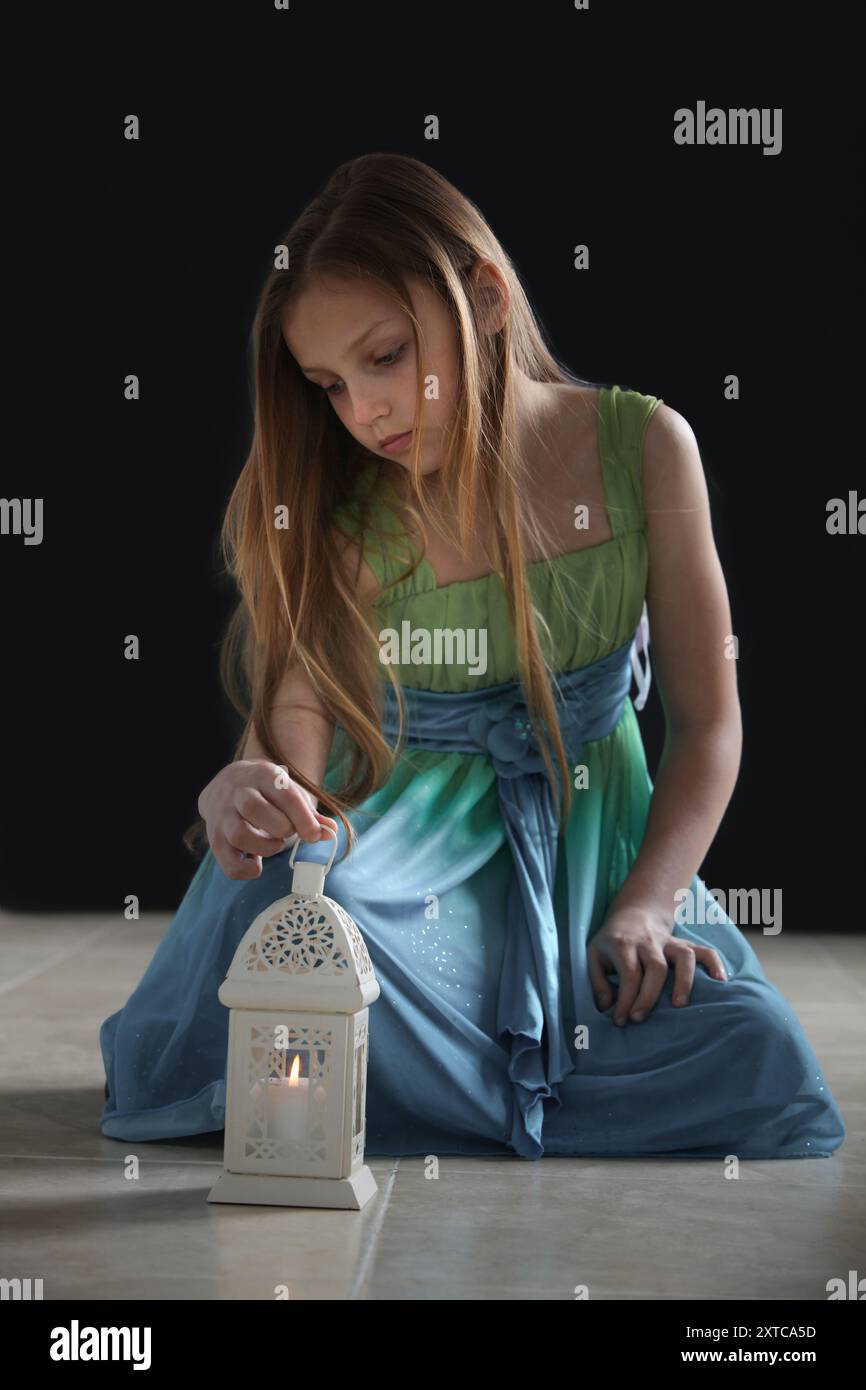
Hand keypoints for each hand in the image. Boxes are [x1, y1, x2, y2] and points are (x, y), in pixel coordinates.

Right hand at [198, 759, 337, 880]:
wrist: (227, 784)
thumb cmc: (267, 793)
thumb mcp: (289, 792)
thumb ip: (309, 814)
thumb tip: (330, 831)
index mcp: (263, 775)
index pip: (283, 794)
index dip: (302, 817)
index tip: (313, 834)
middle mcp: (237, 792)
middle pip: (253, 808)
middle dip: (280, 828)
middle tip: (288, 833)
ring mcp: (222, 816)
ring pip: (238, 833)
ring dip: (264, 847)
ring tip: (274, 845)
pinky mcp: (215, 839)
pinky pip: (227, 862)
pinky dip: (245, 870)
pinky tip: (257, 864)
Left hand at [588, 903, 726, 1025]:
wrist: (633, 915)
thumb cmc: (612, 943)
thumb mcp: (593, 956)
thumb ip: (597, 982)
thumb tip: (606, 1007)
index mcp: (624, 944)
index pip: (629, 974)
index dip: (626, 999)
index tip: (621, 1020)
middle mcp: (649, 942)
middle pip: (656, 968)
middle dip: (649, 996)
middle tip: (640, 1019)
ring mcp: (669, 941)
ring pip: (684, 956)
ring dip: (684, 981)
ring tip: (680, 1006)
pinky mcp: (683, 944)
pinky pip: (704, 950)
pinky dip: (714, 963)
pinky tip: (721, 980)